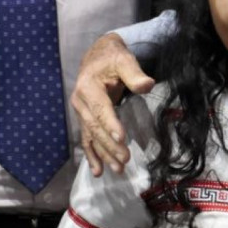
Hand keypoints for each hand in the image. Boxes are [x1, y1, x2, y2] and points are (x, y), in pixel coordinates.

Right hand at [71, 33, 154, 175]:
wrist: (97, 56)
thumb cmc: (113, 58)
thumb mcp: (124, 60)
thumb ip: (134, 73)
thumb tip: (147, 85)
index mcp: (88, 86)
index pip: (100, 109)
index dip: (110, 124)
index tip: (121, 139)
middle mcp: (80, 101)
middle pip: (95, 127)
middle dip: (109, 145)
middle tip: (125, 159)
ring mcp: (80, 112)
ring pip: (91, 136)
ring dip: (103, 154)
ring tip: (118, 169)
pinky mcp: (84, 118)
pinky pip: (87, 139)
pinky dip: (92, 155)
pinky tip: (98, 171)